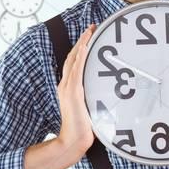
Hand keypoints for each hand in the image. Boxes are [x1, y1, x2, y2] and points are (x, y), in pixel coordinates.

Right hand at [56, 23, 96, 154]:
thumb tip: (104, 95)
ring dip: (82, 44)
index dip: (79, 49)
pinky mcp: (72, 92)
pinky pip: (76, 69)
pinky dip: (80, 57)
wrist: (73, 140)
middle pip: (72, 57)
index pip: (73, 64)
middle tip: (90, 28)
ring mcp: (68, 88)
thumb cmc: (82, 129)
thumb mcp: (87, 110)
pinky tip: (85, 47)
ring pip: (74, 60)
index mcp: (68, 89)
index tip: (88, 38)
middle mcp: (65, 85)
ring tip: (89, 32)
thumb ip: (91, 99)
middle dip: (81, 41)